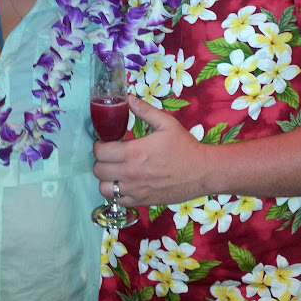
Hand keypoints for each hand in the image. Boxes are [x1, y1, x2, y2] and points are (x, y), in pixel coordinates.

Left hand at [93, 95, 209, 206]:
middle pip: (98, 170)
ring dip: (106, 179)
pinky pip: (118, 201)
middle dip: (101, 161)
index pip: (100, 152)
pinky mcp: (142, 201)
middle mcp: (130, 173)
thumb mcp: (166, 123)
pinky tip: (125, 183)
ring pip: (104, 188)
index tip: (105, 142)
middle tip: (110, 155)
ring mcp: (135, 190)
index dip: (99, 145)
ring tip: (115, 170)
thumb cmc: (185, 146)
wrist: (202, 171)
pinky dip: (117, 193)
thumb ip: (144, 110)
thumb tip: (128, 98)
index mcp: (133, 152)